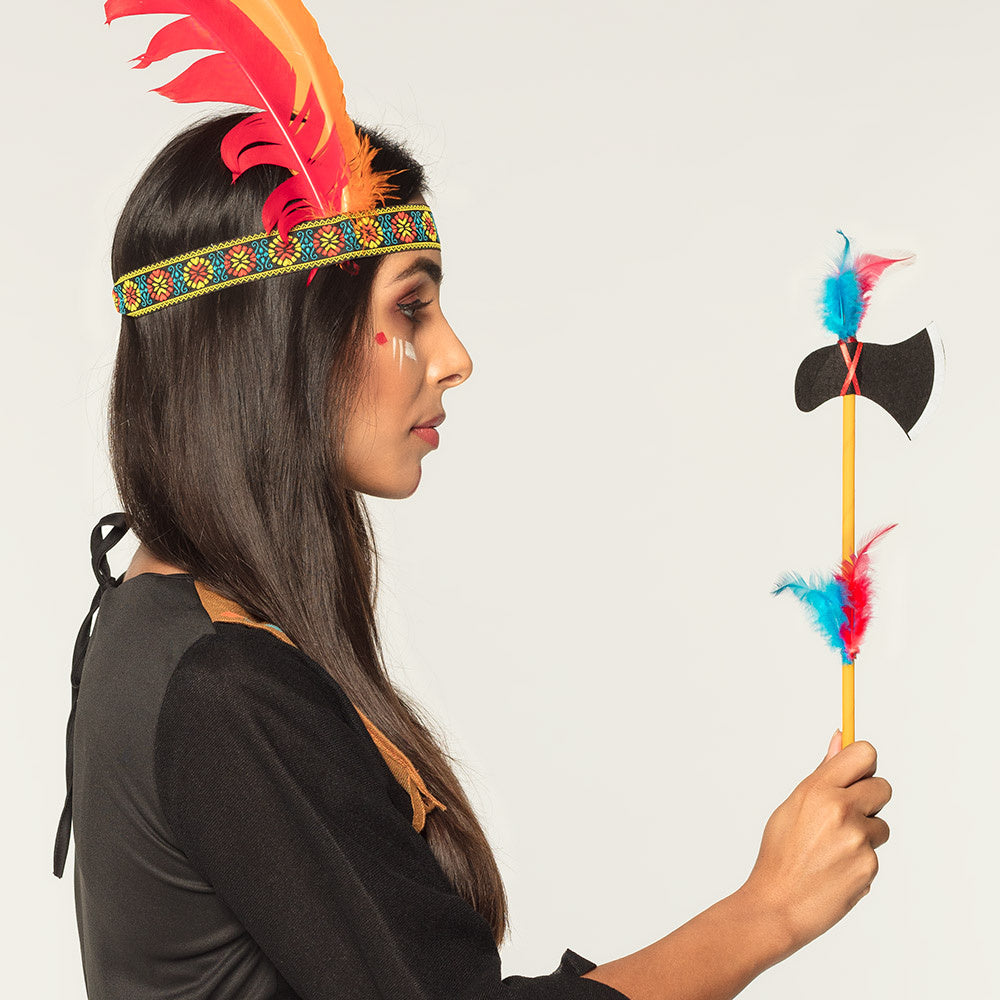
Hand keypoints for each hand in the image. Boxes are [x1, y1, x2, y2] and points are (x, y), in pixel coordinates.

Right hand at [741, 730, 891, 955]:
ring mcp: (858, 840)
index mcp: (818, 789)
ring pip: (881, 824)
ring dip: (865, 834)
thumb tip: (840, 737)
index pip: (864, 754)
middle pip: (883, 786)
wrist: (778, 904)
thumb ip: (823, 773)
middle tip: (844, 816)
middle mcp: (841, 809)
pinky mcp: (869, 866)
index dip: (863, 763)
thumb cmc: (781, 852)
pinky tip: (835, 870)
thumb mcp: (794, 805)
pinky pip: (874, 853)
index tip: (856, 773)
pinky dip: (860, 860)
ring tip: (833, 849)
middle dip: (869, 799)